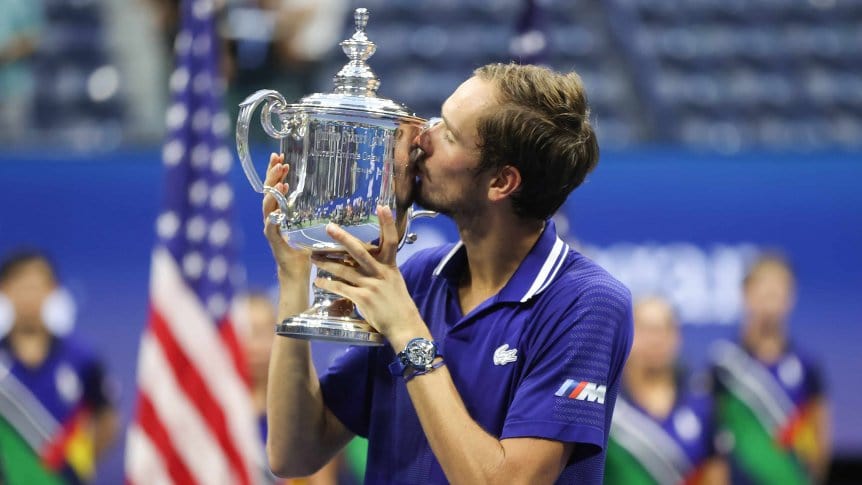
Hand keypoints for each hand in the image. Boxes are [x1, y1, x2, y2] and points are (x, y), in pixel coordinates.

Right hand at [261, 153, 310, 280]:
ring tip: (281, 184)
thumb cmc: (306, 251)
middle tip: (278, 161)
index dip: (276, 173)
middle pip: (268, 192)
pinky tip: (276, 213)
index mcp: (280, 212)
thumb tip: (340, 200)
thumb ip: (318, 214)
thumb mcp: (313, 227)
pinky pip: (270, 230)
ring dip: (273, 195)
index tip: (281, 158)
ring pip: (267, 208)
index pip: (275, 188)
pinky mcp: (274, 243)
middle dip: (272, 176)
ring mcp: (271, 230)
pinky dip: (272, 221)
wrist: (297, 273)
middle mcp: (272, 218)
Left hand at [311, 206, 424, 346]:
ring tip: (313, 257)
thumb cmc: (398, 303)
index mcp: (390, 265)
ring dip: (326, 263)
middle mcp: (380, 272)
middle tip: (329, 227)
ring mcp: (371, 285)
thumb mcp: (394, 280)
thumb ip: (380, 269)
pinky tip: (319, 282)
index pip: (391, 240)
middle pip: (359, 251)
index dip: (387, 223)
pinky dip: (328, 284)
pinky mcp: (363, 299)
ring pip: (344, 270)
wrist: (403, 325)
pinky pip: (341, 288)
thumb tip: (363, 260)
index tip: (382, 206)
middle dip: (343, 239)